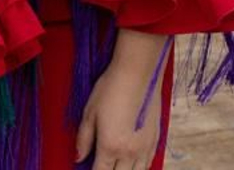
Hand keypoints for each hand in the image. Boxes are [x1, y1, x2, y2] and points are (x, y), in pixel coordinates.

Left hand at [76, 35, 165, 169]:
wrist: (137, 73)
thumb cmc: (110, 89)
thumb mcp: (89, 113)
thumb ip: (83, 139)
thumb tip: (77, 157)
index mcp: (110, 146)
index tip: (87, 168)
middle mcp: (129, 152)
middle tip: (102, 164)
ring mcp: (145, 147)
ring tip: (116, 165)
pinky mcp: (155, 139)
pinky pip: (149, 163)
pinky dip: (140, 167)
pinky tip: (132, 163)